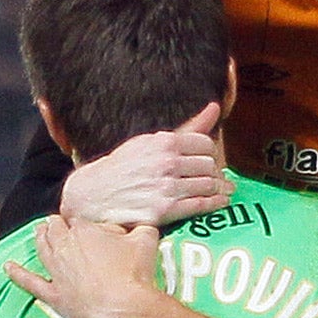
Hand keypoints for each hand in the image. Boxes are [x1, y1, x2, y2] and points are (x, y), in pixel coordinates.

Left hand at [5, 215, 163, 317]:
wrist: (127, 307)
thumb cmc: (136, 273)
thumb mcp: (145, 240)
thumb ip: (140, 227)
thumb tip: (138, 225)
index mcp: (84, 231)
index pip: (78, 221)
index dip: (83, 224)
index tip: (89, 230)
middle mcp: (65, 247)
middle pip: (55, 230)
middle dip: (55, 225)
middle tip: (56, 224)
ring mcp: (57, 271)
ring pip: (42, 249)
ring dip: (39, 239)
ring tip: (39, 233)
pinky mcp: (54, 294)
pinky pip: (30, 282)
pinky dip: (17, 274)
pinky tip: (8, 267)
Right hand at [59, 102, 230, 226]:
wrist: (96, 194)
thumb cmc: (124, 166)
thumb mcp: (150, 141)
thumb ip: (187, 127)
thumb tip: (216, 107)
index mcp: (164, 142)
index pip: (206, 144)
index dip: (211, 153)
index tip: (211, 160)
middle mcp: (167, 162)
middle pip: (209, 165)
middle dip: (216, 173)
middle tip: (218, 178)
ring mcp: (166, 187)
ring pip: (209, 185)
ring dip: (219, 189)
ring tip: (222, 191)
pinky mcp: (165, 210)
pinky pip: (201, 204)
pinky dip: (215, 203)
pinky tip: (220, 202)